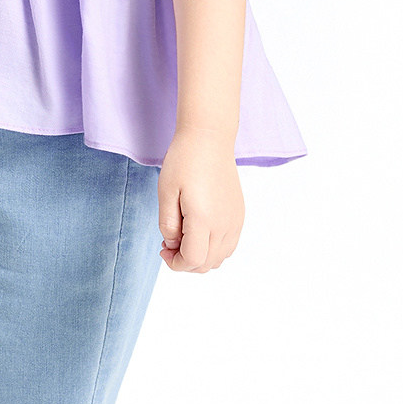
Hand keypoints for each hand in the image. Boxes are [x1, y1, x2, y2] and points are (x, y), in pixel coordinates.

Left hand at [157, 125, 244, 273]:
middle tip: (169, 244)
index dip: (175, 263)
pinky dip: (212, 249)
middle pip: (206, 264)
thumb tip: (173, 244)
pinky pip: (228, 246)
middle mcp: (224, 224)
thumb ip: (167, 225)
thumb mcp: (165, 193)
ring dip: (199, 257)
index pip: (193, 260)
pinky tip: (199, 232)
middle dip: (184, 262)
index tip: (163, 249)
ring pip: (219, 258)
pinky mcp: (239, 215)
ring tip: (183, 237)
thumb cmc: (184, 162)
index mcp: (204, 219)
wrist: (210, 139)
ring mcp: (235, 220)